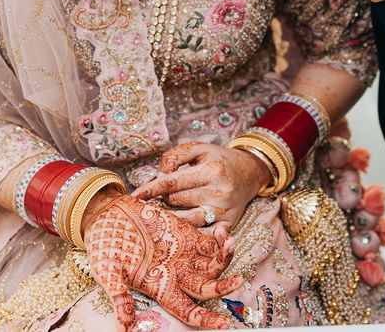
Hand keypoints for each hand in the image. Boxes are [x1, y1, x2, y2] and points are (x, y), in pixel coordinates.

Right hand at [84, 194, 242, 331]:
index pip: (187, 310)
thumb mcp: (107, 271)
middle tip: (239, 281)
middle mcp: (176, 272)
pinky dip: (220, 239)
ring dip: (226, 258)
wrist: (106, 212)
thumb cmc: (104, 243)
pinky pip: (209, 241)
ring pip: (213, 263)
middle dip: (224, 287)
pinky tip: (223, 233)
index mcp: (160, 287)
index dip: (205, 320)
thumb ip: (119, 297)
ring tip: (231, 244)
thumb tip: (123, 330)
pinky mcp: (184, 232)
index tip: (223, 323)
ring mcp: (182, 252)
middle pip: (207, 288)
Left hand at [131, 142, 270, 229]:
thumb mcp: (199, 148)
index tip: (134, 197)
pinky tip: (180, 235)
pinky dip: (192, 237)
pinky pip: (206, 236)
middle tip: (163, 197)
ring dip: (172, 218)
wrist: (250, 172)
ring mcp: (224, 210)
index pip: (172, 182)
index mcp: (210, 170)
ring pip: (188, 221)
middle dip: (164, 200)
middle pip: (177, 201)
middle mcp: (219, 191)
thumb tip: (161, 173)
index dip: (151, 189)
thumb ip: (176, 155)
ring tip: (164, 215)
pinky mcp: (229, 224)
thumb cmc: (218, 160)